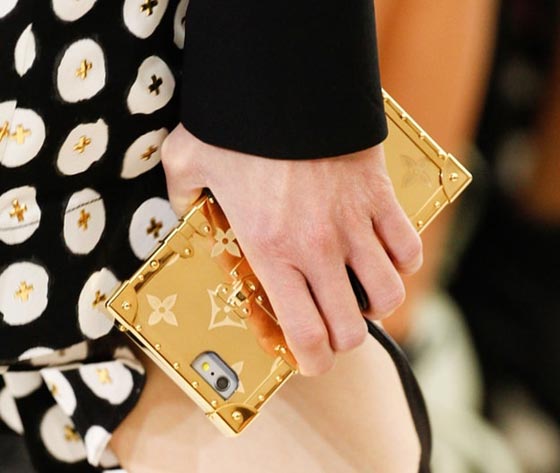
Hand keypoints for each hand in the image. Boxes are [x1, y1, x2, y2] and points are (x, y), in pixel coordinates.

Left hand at [161, 125, 421, 375]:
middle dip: (344, 339)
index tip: (312, 362)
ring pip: (388, 292)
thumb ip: (181, 195)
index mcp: (271, 250)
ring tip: (362, 294)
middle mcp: (318, 248)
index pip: (304, 331)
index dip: (313, 360)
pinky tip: (387, 256)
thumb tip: (182, 208)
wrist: (288, 82)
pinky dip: (402, 260)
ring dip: (377, 303)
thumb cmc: (238, 127)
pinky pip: (408, 246)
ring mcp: (354, 224)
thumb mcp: (189, 161)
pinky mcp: (379, 197)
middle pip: (350, 325)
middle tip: (334, 330)